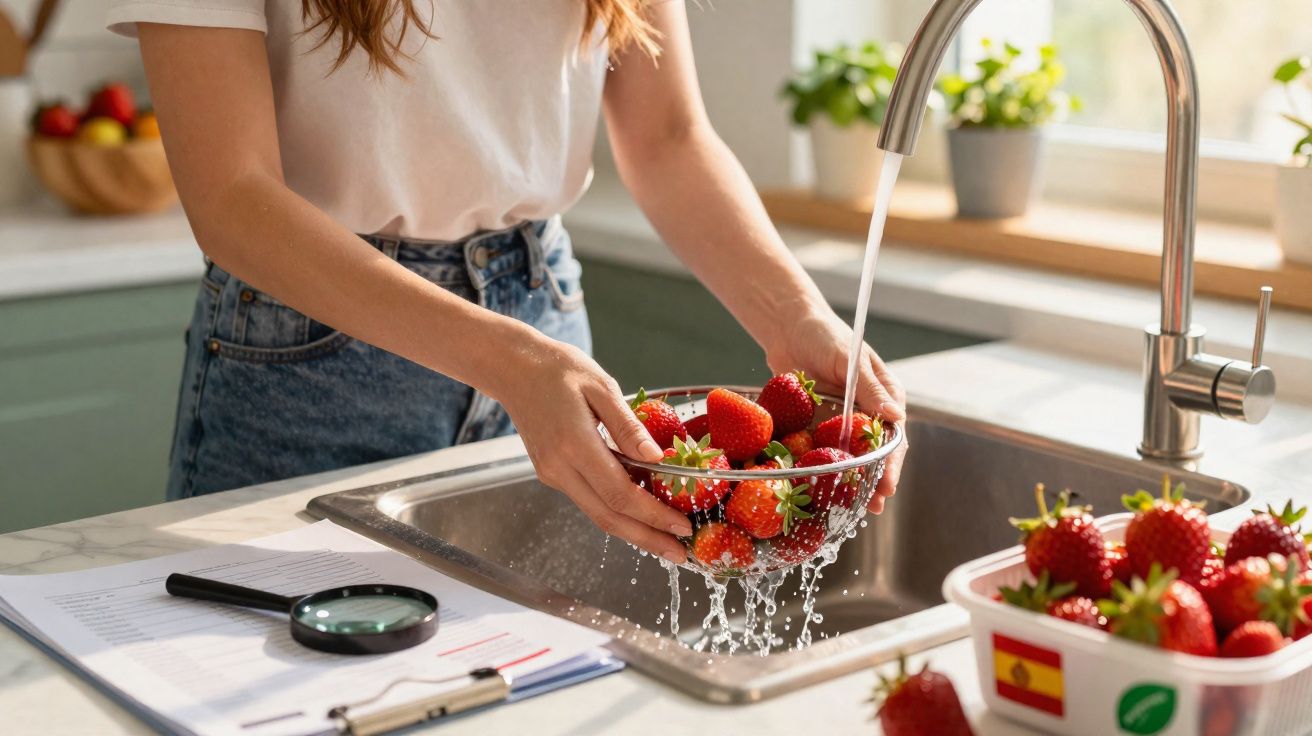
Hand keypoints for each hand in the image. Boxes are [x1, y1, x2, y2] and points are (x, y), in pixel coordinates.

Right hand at [493, 334, 691, 563]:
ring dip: (634, 532)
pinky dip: (617, 512)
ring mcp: (553, 474)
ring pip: (597, 514)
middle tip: (681, 555)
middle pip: (609, 518)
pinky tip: (641, 514)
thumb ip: (629, 426)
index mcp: (574, 445)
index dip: (653, 515)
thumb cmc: (558, 369)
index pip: (620, 494)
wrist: (513, 368)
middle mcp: (560, 468)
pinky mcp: (551, 474)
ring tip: (666, 541)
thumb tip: (658, 458)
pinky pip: (589, 500)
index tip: (681, 526)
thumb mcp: (601, 386)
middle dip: (647, 539)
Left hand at [763, 307, 907, 513]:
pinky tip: (820, 489)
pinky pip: (822, 451)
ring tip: (851, 509)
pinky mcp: (818, 425)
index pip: (894, 435)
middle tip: (872, 507)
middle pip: (875, 453)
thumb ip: (870, 389)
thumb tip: (896, 416)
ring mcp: (842, 421)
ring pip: (851, 457)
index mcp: (885, 395)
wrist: (789, 327)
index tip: (888, 484)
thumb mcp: (849, 360)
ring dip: (852, 481)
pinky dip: (823, 469)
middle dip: (875, 481)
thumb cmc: (824, 335)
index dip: (892, 462)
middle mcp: (867, 412)